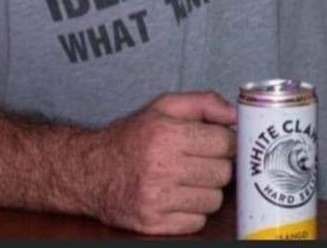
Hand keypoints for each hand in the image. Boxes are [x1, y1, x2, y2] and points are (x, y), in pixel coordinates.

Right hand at [84, 91, 235, 234]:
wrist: (91, 171)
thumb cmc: (131, 137)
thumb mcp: (163, 107)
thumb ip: (203, 103)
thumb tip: (235, 115)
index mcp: (166, 134)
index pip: (223, 142)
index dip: (226, 141)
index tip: (219, 142)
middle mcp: (162, 167)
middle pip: (222, 173)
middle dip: (218, 165)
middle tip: (202, 159)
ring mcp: (158, 199)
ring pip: (213, 200)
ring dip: (207, 189)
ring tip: (188, 177)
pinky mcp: (154, 224)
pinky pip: (197, 221)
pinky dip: (193, 211)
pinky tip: (178, 196)